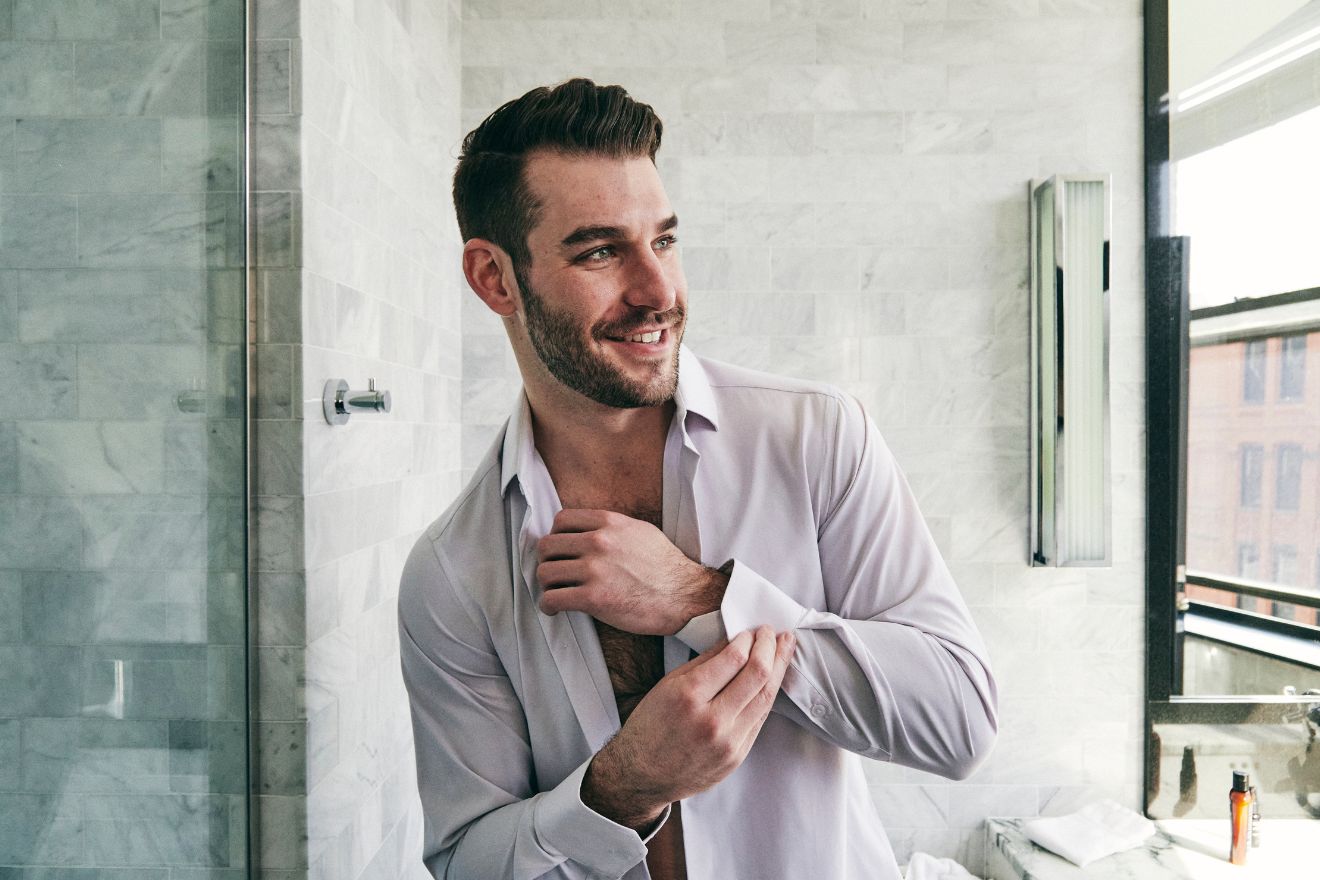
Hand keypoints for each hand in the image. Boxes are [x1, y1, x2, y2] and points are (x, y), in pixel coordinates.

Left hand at [536, 508, 726, 634]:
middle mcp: (598, 542)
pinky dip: (548, 606)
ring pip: (545, 572)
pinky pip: (552, 599)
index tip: (560, 550)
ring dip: (546, 584)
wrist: (684, 596)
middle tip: (555, 573)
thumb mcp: (640, 531)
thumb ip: (611, 528)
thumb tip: (588, 530)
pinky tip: (555, 609)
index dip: (556, 536)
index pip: (561, 520)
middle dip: (547, 561)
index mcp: (608, 523)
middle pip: (547, 546)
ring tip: (555, 592)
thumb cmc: (665, 567)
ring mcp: (594, 570)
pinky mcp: (593, 598)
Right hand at [581, 626, 795, 828]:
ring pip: (766, 697)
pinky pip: (760, 719)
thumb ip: (704, 662)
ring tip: (784, 649)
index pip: (733, 658)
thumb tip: (733, 640)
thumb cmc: (650, 726)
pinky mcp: (737, 756)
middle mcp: (712, 720)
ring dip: (779, 668)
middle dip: (771, 648)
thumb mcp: (668, 685)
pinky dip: (768, 694)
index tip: (751, 631)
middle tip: (774, 632)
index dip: (748, 640)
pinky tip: (772, 679)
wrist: (642, 776)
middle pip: (757, 675)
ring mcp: (728, 742)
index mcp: (689, 696)